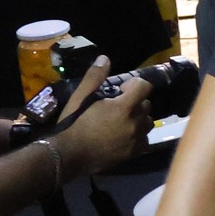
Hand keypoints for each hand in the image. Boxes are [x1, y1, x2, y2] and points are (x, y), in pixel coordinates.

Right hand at [51, 57, 152, 180]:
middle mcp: (135, 123)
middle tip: (116, 107)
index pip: (144, 87)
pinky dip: (137, 136)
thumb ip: (94, 77)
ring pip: (147, 123)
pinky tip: (122, 136)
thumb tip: (105, 58)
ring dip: (138, 119)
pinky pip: (145, 140)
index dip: (133, 85)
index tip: (120, 90)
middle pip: (146, 105)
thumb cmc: (72, 125)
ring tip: (120, 122)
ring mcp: (136, 140)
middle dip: (134, 102)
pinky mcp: (133, 153)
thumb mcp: (80, 98)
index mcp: (124, 107)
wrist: (66, 156)